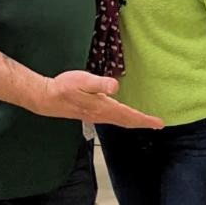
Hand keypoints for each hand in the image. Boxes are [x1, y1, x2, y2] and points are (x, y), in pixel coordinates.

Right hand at [40, 70, 162, 128]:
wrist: (46, 99)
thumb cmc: (64, 88)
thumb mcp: (82, 80)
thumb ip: (99, 83)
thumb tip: (115, 86)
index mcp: (103, 107)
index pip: (128, 115)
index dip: (144, 119)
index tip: (159, 123)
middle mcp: (101, 115)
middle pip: (126, 121)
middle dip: (142, 122)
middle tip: (157, 124)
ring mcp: (95, 116)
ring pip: (119, 121)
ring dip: (133, 121)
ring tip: (144, 121)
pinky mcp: (90, 114)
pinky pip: (112, 119)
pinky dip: (123, 119)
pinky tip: (122, 116)